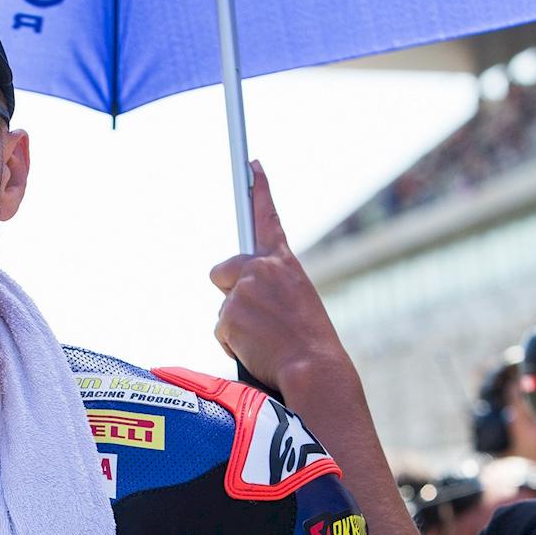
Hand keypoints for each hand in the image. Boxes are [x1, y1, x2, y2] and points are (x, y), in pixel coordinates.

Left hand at [209, 162, 355, 395]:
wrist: (315, 370)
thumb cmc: (310, 344)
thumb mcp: (297, 304)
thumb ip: (271, 288)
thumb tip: (239, 294)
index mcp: (285, 264)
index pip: (268, 218)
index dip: (259, 190)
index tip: (251, 164)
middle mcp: (261, 269)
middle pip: (222, 273)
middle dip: (229, 294)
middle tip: (256, 319)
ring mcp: (243, 290)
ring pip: (223, 309)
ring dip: (237, 328)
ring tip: (267, 342)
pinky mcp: (229, 314)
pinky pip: (220, 332)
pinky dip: (233, 345)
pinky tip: (258, 352)